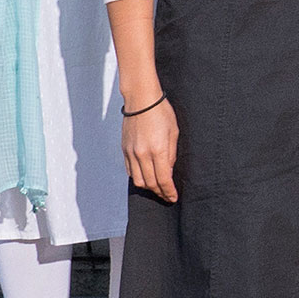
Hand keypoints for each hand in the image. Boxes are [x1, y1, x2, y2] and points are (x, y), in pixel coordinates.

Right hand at [123, 86, 177, 200]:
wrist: (141, 100)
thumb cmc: (161, 112)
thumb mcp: (174, 133)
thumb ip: (171, 155)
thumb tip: (169, 171)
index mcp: (158, 150)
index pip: (163, 180)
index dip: (169, 192)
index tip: (173, 197)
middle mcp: (143, 154)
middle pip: (150, 184)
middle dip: (160, 193)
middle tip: (167, 196)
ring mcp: (131, 153)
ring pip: (138, 180)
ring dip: (149, 188)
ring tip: (157, 188)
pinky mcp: (124, 150)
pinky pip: (130, 171)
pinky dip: (138, 177)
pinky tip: (146, 177)